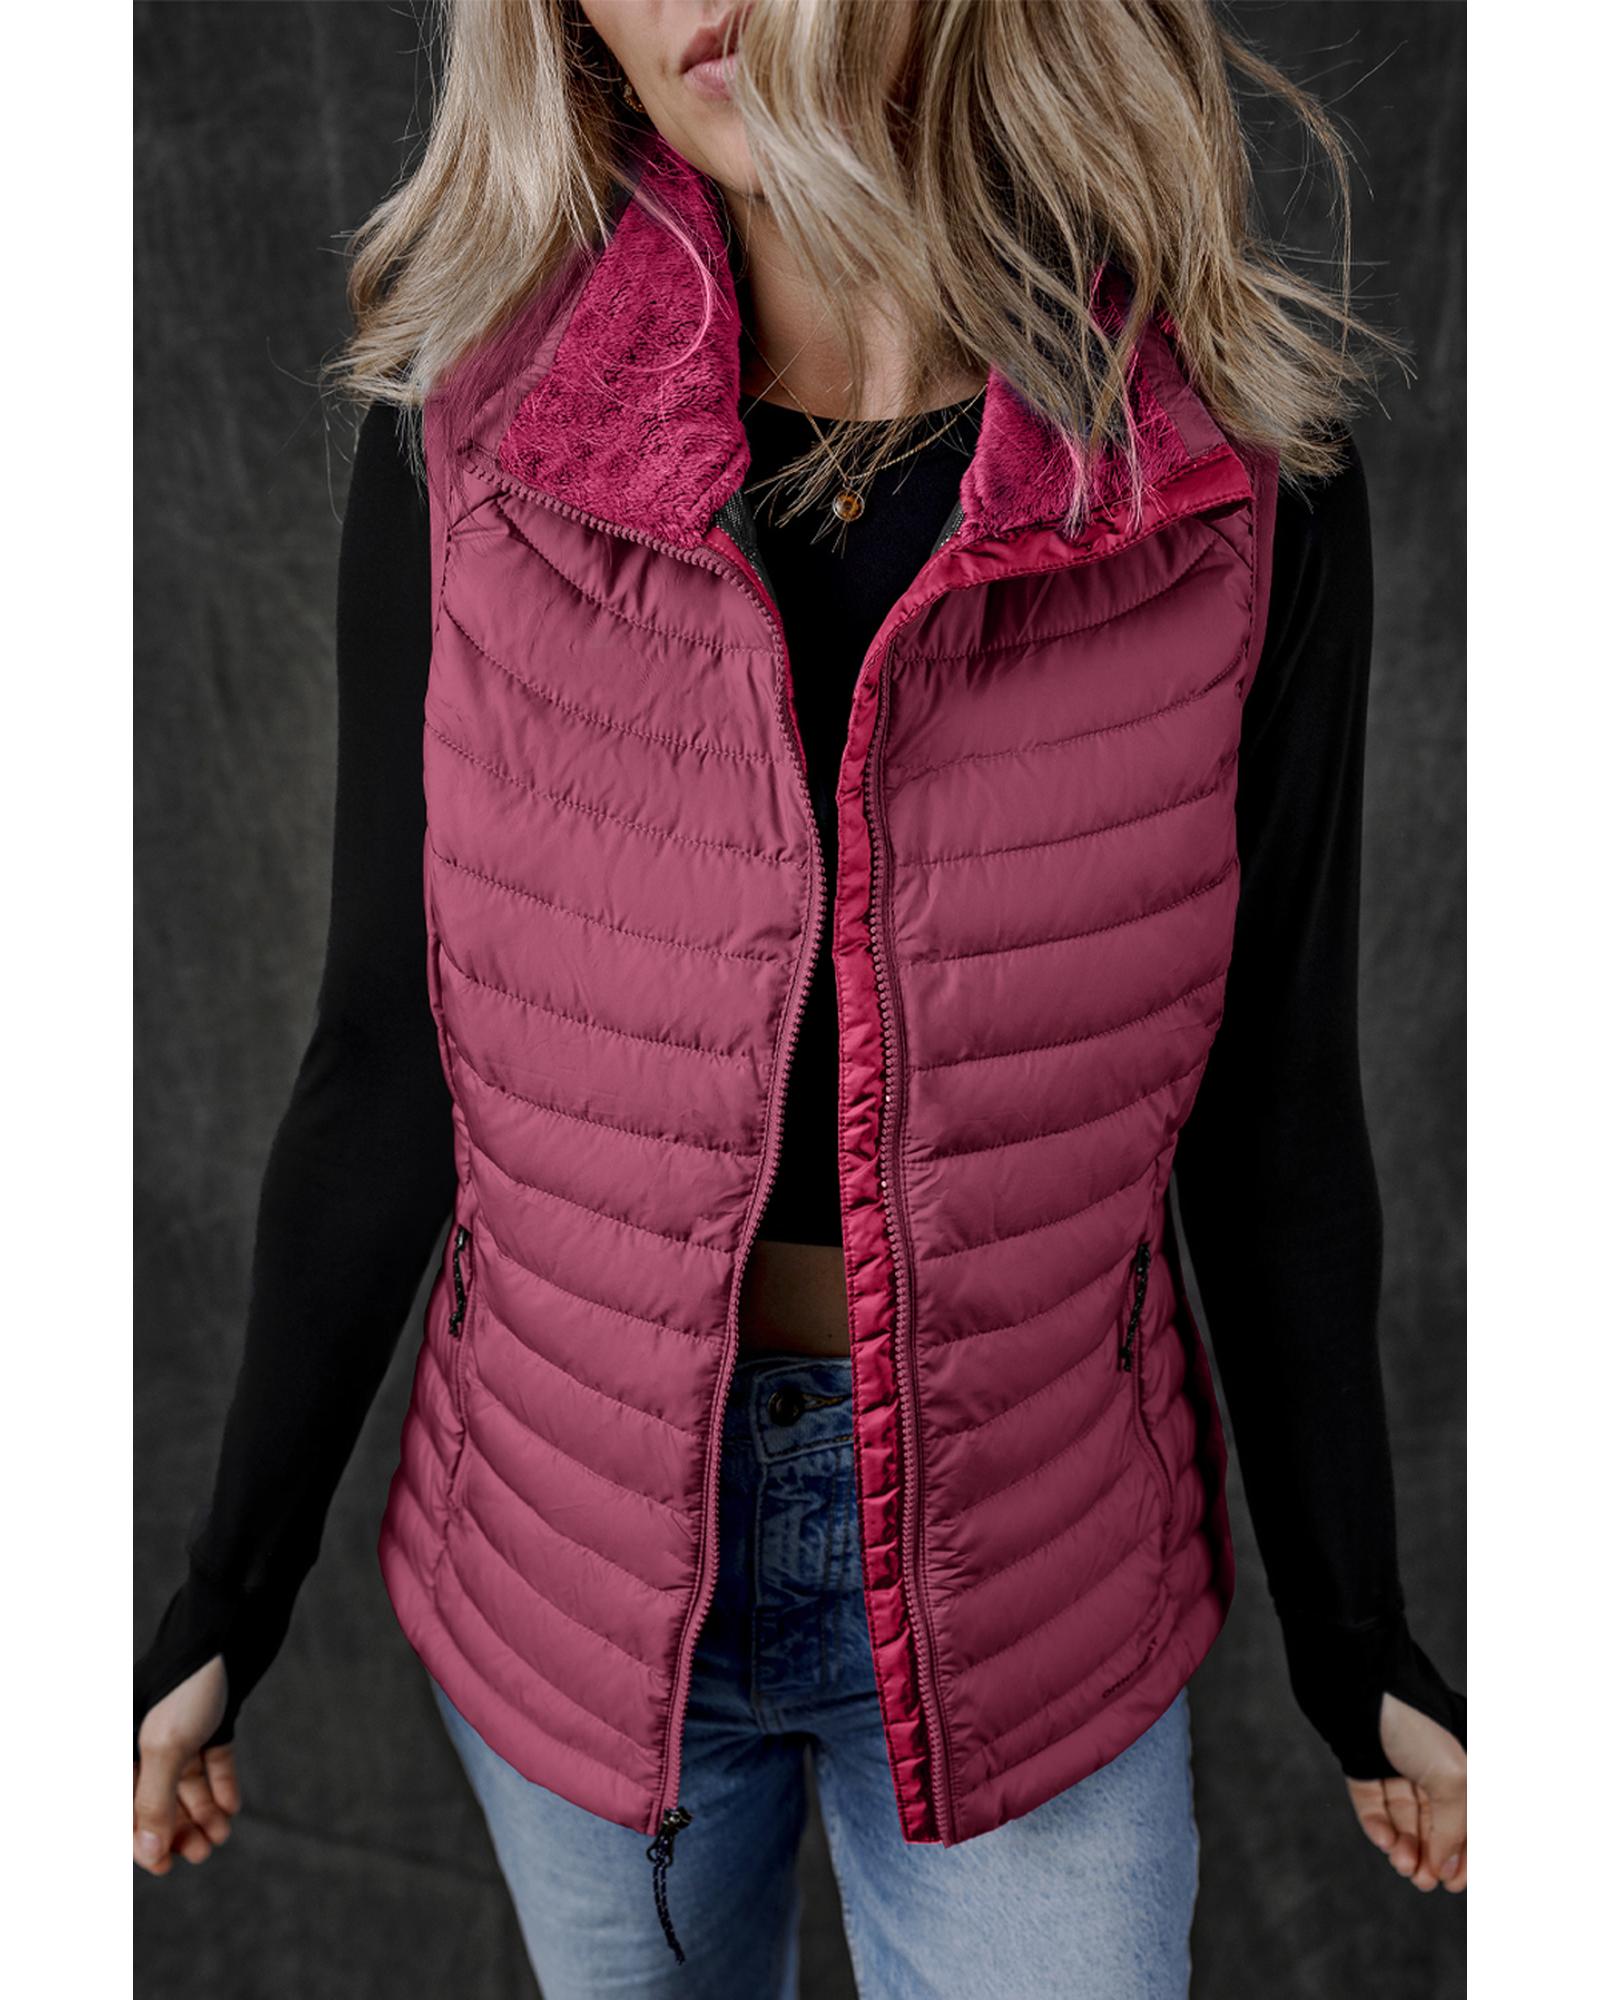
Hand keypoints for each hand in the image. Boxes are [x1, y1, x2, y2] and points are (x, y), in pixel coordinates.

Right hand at [133, 1655, 238, 1874]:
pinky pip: (210, 1758)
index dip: (141, 1838)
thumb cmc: (188, 1682)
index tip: (164, 1866)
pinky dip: (219, 1783)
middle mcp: (144, 1735)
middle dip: (177, 1828)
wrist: (233, 1625)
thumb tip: (148, 1855)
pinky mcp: (209, 1716)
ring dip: (201, 1811)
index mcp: (120, 1741)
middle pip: (155, 1796)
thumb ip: (153, 1802)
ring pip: (184, 1781)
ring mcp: (178, 1725)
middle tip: (202, 1852)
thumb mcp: (166, 1746)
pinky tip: (231, 1807)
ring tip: (221, 1834)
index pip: (122, 1803)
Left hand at [1345, 1691, 1465, 1892]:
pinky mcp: (1363, 1765)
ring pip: (1402, 1820)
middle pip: (1432, 1827)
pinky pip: (1372, 1804)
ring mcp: (1394, 1767)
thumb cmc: (1413, 1721)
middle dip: (1429, 1858)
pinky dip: (1377, 1826)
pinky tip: (1384, 1840)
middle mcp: (1428, 1770)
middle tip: (1421, 1881)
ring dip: (1404, 1848)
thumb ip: (1454, 1826)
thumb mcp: (1452, 1778)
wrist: (1358, 1683)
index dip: (1462, 1857)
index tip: (1452, 1884)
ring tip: (1402, 1863)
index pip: (1465, 1824)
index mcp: (1458, 1771)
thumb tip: (1446, 1868)